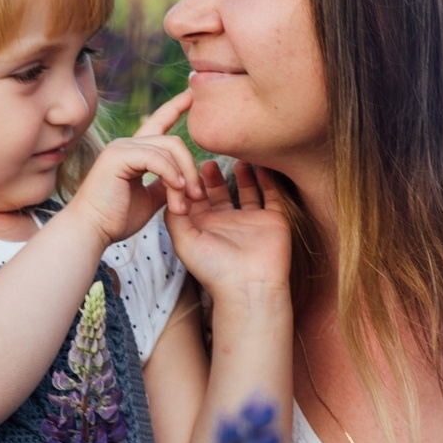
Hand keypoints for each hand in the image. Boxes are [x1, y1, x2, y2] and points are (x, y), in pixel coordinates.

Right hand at [61, 93, 209, 244]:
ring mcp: (121, 148)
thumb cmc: (115, 219)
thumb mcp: (149, 199)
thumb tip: (183, 181)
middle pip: (173, 142)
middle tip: (197, 196)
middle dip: (190, 168)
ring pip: (168, 149)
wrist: (90, 231)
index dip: (175, 107)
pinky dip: (170, 174)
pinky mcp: (118, 157)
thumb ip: (165, 185)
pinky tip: (176, 189)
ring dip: (182, 178)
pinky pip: (156, 158)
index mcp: (133, 152)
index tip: (191, 96)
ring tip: (184, 204)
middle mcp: (126, 145)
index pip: (158, 123)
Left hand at [164, 150, 291, 305]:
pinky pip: (272, 195)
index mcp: (205, 227)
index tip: (186, 165)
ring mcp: (251, 221)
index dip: (190, 182)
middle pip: (219, 192)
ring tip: (237, 157)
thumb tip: (169, 190)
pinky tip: (262, 165)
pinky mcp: (273, 221)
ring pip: (247, 190)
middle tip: (208, 159)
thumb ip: (174, 215)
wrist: (249, 286)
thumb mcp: (184, 241)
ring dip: (243, 173)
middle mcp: (227, 222)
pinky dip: (268, 180)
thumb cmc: (213, 268)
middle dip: (213, 175)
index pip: (196, 198)